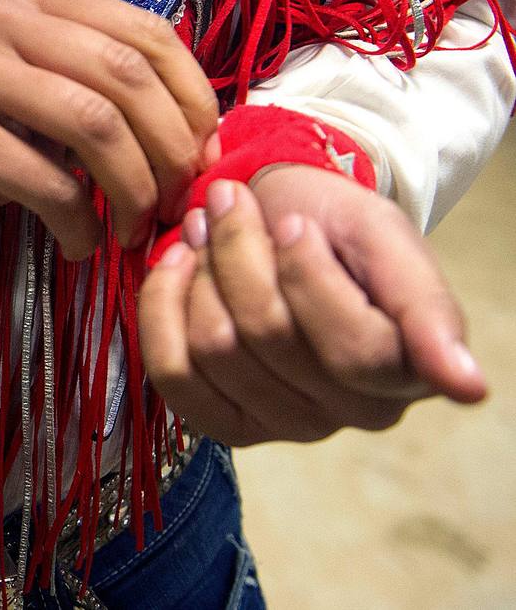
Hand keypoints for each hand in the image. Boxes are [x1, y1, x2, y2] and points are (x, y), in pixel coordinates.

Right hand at [0, 0, 218, 258]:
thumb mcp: (27, 88)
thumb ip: (95, 88)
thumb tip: (195, 133)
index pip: (145, 32)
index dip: (193, 95)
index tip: (205, 151)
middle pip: (128, 76)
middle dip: (172, 148)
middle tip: (179, 200)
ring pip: (98, 126)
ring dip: (134, 190)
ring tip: (134, 229)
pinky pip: (50, 182)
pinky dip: (80, 224)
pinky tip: (81, 245)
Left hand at [139, 166, 484, 445]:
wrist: (277, 214)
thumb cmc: (334, 224)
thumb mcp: (384, 237)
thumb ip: (427, 306)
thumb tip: (466, 387)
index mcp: (406, 372)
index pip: (352, 349)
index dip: (307, 276)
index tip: (294, 221)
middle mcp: (351, 413)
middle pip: (269, 339)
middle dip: (239, 253)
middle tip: (230, 203)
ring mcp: (285, 425)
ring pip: (215, 350)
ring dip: (198, 271)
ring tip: (203, 228)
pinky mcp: (226, 423)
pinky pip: (174, 377)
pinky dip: (162, 308)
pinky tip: (175, 267)